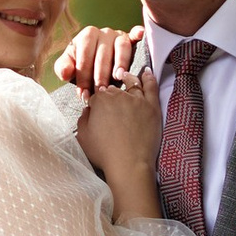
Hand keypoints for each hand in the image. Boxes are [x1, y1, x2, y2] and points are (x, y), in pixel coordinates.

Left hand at [53, 23, 147, 96]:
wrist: (93, 57)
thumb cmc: (81, 63)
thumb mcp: (69, 65)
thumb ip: (63, 68)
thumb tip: (66, 73)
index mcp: (86, 36)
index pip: (85, 55)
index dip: (83, 76)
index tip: (84, 93)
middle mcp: (103, 33)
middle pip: (103, 53)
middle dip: (100, 76)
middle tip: (100, 92)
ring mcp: (117, 35)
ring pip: (121, 46)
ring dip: (120, 62)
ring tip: (118, 77)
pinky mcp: (129, 38)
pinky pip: (134, 35)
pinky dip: (137, 34)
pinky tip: (141, 34)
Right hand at [74, 56, 161, 210]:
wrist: (129, 164)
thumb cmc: (104, 153)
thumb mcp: (83, 136)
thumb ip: (83, 119)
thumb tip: (88, 110)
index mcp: (100, 100)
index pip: (97, 95)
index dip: (96, 103)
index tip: (98, 110)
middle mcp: (118, 95)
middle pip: (114, 89)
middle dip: (111, 94)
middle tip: (112, 104)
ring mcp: (137, 99)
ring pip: (132, 83)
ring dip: (127, 78)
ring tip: (126, 77)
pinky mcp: (152, 106)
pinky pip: (151, 86)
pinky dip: (148, 77)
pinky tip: (147, 72)